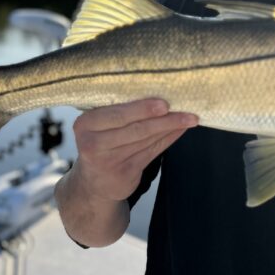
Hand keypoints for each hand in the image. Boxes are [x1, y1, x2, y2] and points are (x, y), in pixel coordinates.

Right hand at [71, 98, 197, 201]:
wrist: (94, 183)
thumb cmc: (100, 144)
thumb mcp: (99, 126)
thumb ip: (119, 112)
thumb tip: (157, 92)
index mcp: (85, 124)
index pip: (117, 115)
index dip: (142, 109)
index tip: (164, 103)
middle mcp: (93, 143)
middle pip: (134, 129)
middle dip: (162, 120)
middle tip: (185, 112)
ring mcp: (108, 161)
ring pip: (146, 140)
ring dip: (170, 128)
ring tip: (189, 118)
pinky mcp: (124, 173)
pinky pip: (151, 153)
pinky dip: (168, 140)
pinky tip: (180, 130)